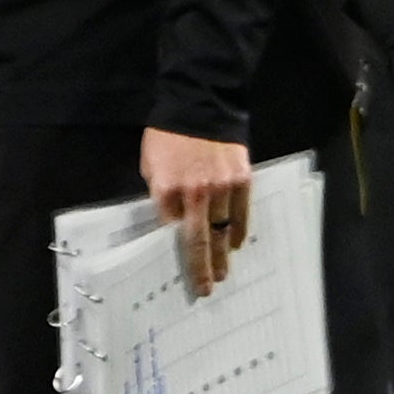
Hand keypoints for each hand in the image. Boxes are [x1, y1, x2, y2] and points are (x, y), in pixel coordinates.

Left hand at [141, 128, 251, 294]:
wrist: (199, 104)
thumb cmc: (168, 137)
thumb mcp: (152, 166)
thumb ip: (162, 195)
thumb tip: (171, 221)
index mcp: (166, 191)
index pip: (171, 232)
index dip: (174, 254)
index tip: (179, 273)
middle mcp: (195, 194)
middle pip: (199, 241)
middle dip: (202, 268)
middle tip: (206, 289)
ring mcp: (222, 187)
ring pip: (223, 231)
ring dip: (223, 255)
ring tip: (223, 273)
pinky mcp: (242, 179)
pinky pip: (242, 213)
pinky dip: (239, 230)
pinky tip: (237, 243)